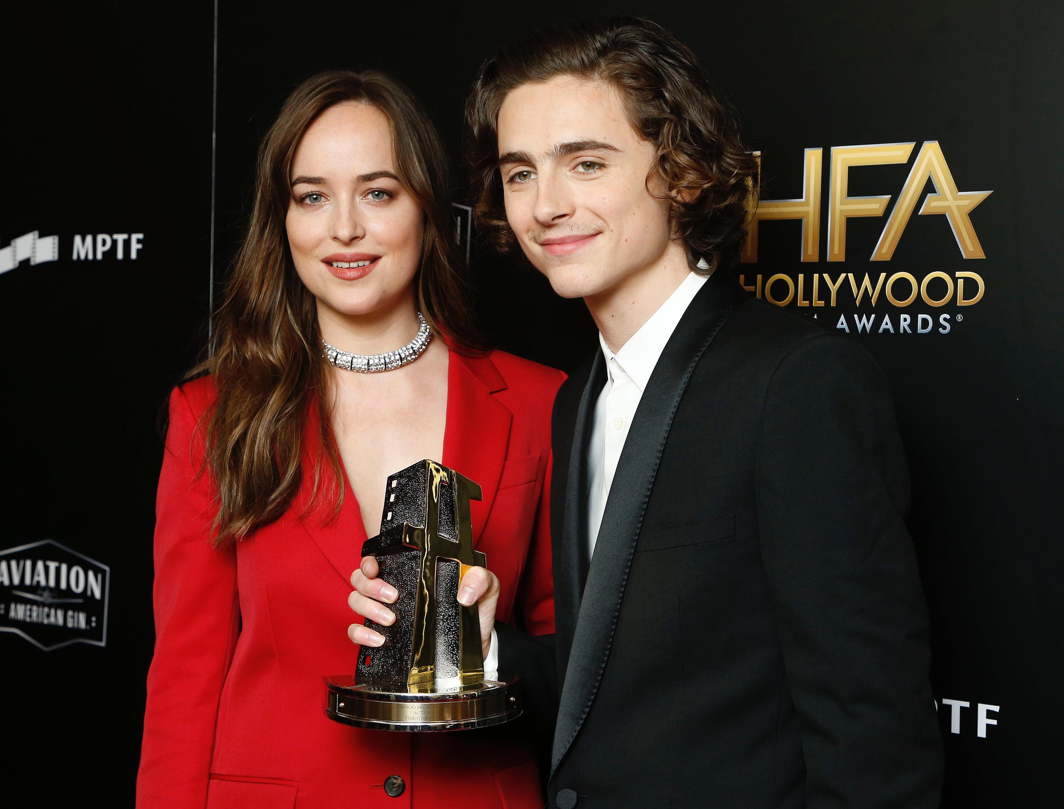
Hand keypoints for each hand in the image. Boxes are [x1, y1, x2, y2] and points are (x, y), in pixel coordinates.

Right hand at [347, 555, 499, 658]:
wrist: (477, 644)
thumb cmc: (476, 609)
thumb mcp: (485, 587)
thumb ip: (480, 579)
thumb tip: (464, 593)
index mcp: (412, 570)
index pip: (378, 558)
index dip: (369, 560)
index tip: (376, 567)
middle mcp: (393, 588)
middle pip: (360, 578)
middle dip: (371, 586)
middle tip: (394, 596)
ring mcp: (385, 612)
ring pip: (355, 601)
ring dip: (367, 608)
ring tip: (390, 619)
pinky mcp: (383, 635)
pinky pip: (357, 631)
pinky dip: (361, 633)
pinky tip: (379, 638)